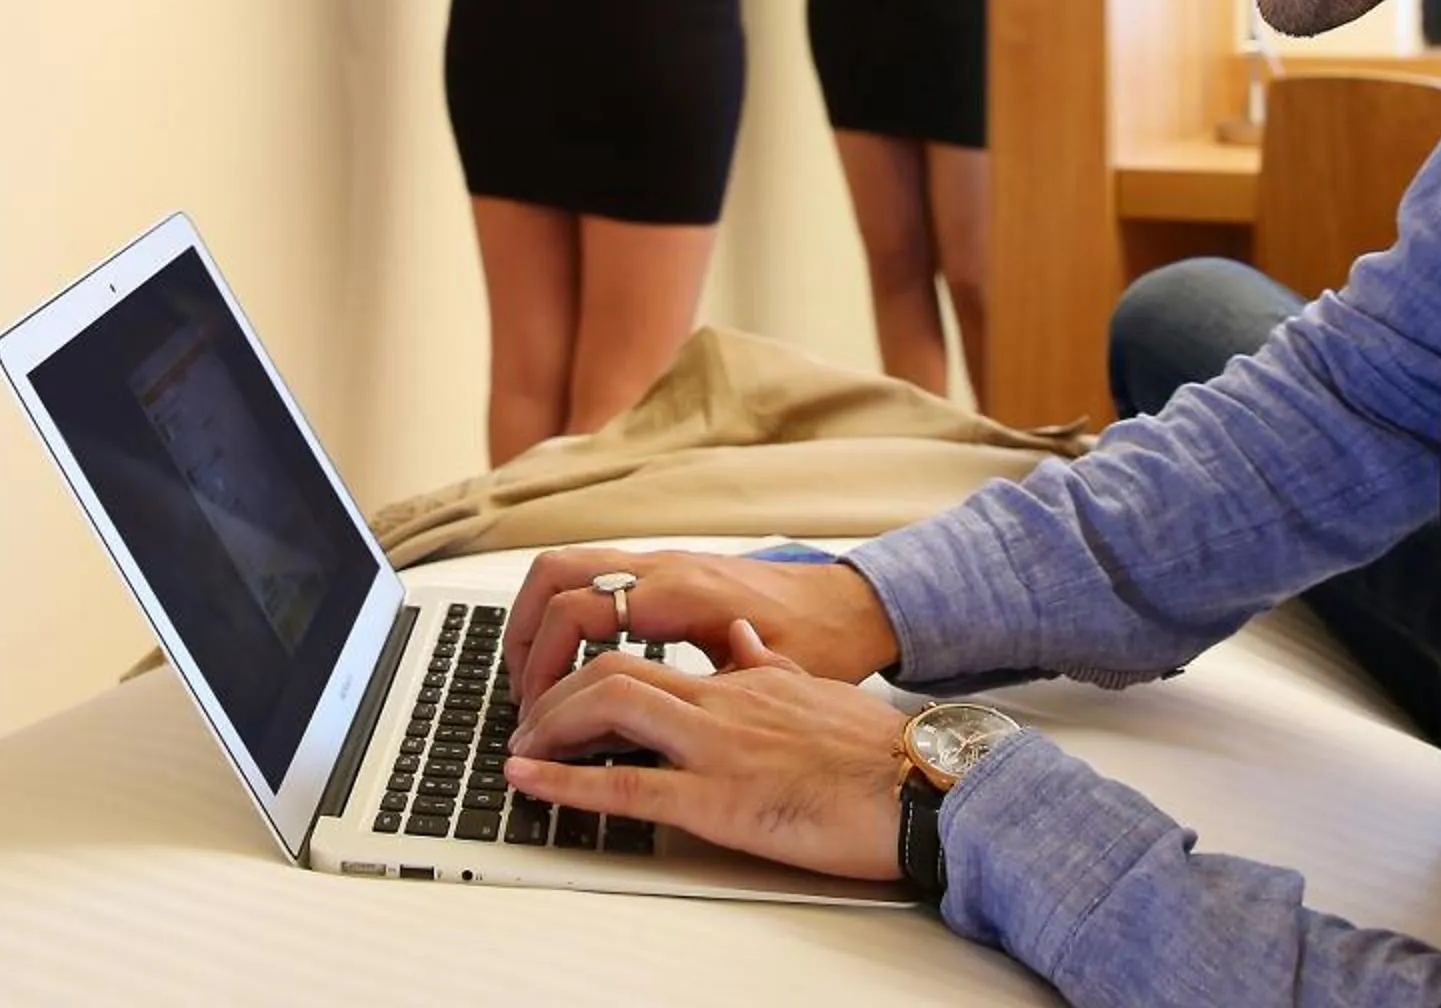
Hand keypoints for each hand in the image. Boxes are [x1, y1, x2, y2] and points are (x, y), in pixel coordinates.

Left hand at [505, 620, 910, 882]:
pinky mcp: (719, 798)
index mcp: (743, 676)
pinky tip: (529, 784)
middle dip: (554, 691)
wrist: (922, 783)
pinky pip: (626, 785)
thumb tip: (736, 642)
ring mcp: (717, 745)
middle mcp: (722, 699)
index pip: (649, 653)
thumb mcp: (816, 689)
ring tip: (518, 749)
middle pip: (611, 667)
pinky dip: (566, 782)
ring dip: (549, 725)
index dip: (593, 670)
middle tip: (526, 721)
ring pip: (608, 706)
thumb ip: (765, 665)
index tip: (566, 693)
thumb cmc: (879, 750)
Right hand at [506, 546, 900, 710]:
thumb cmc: (822, 640)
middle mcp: (665, 567)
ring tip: (536, 683)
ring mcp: (663, 565)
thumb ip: (710, 695)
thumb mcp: (768, 678)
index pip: (576, 610)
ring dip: (538, 621)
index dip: (541, 662)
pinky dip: (567, 616)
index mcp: (682, 593)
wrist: (855, 604)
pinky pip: (595, 580)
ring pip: (568, 570)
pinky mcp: (667, 574)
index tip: (537, 711)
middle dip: (520, 632)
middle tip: (520, 695)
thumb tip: (649, 729)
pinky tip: (576, 665)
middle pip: (554, 574)